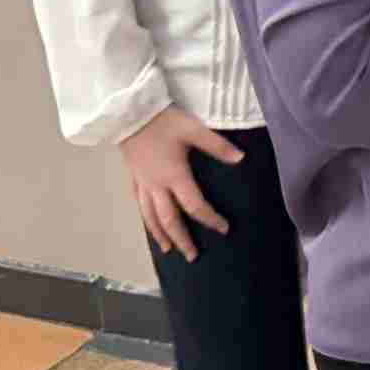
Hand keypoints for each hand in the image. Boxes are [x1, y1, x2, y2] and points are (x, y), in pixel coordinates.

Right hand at [121, 107, 243, 261]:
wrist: (129, 113)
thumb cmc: (163, 121)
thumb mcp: (193, 129)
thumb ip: (217, 145)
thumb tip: (241, 159)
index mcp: (174, 176)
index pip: (194, 205)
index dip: (210, 219)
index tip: (224, 229)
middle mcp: (157, 185)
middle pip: (169, 219)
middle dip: (182, 239)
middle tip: (192, 256)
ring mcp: (143, 182)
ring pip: (150, 216)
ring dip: (160, 234)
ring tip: (168, 249)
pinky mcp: (134, 176)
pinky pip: (139, 203)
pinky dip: (145, 218)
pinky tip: (148, 222)